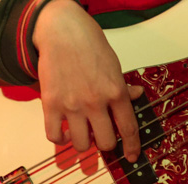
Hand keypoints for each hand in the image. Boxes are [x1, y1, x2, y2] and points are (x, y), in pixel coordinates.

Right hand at [33, 0, 144, 162]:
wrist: (62, 31)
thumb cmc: (90, 44)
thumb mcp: (114, 63)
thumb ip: (123, 84)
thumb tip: (137, 96)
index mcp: (115, 90)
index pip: (128, 127)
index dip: (131, 146)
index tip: (131, 156)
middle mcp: (95, 101)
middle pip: (104, 142)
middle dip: (106, 143)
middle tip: (103, 135)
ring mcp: (72, 105)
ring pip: (81, 144)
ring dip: (84, 142)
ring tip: (84, 130)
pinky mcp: (50, 104)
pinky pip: (54, 136)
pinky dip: (60, 138)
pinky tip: (65, 131)